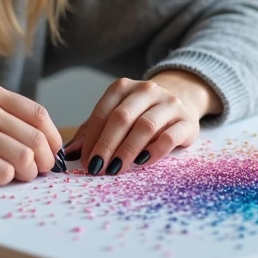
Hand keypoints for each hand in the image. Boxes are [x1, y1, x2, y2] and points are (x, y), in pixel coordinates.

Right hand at [0, 79, 62, 185]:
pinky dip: (4, 180)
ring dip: (26, 174)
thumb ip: (0, 118)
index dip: (52, 139)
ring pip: (25, 157)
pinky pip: (4, 172)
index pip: (39, 114)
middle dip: (44, 162)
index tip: (51, 155)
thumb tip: (44, 144)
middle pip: (37, 138)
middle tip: (36, 174)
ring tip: (14, 178)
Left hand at [63, 71, 219, 175]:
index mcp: (123, 87)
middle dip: (107, 145)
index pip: (103, 112)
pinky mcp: (187, 121)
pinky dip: (154, 151)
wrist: (181, 102)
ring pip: (145, 126)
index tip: (85, 160)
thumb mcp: (116, 116)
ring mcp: (168, 103)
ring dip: (127, 150)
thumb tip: (70, 152)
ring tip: (116, 169)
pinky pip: (169, 136)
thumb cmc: (140, 113)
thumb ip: (92, 132)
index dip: (92, 137)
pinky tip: (142, 162)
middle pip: (122, 118)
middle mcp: (146, 90)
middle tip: (97, 167)